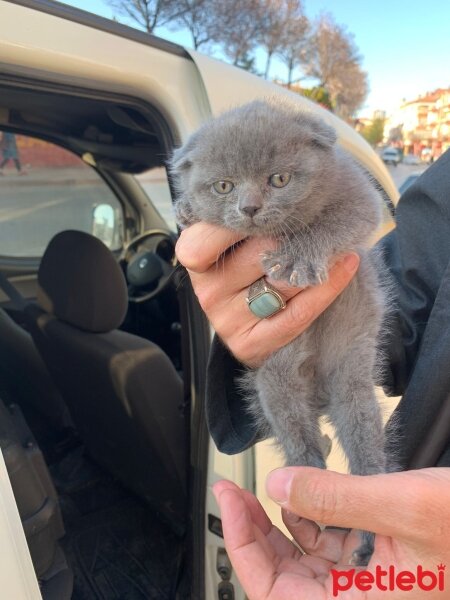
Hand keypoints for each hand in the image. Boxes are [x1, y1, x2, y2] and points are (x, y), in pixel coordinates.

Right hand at [176, 223, 359, 366]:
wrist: (248, 324)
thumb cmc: (245, 268)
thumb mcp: (233, 241)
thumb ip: (242, 219)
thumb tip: (276, 191)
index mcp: (196, 261)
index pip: (205, 239)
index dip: (238, 222)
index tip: (271, 205)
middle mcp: (207, 292)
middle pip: (255, 254)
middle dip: (290, 234)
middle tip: (318, 215)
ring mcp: (228, 321)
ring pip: (280, 282)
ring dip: (312, 260)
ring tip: (338, 238)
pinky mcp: (252, 344)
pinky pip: (298, 313)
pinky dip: (328, 286)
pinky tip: (346, 264)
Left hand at [213, 468, 449, 598]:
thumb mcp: (407, 506)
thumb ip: (337, 498)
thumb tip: (278, 485)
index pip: (276, 593)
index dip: (243, 546)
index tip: (228, 502)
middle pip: (285, 578)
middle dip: (256, 532)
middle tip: (236, 493)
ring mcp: (369, 584)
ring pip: (305, 561)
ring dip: (281, 525)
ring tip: (268, 489)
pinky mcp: (378, 564)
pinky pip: (331, 548)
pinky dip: (313, 520)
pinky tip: (306, 496)